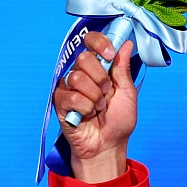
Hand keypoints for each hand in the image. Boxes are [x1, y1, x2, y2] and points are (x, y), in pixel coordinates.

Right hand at [54, 32, 137, 180]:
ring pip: (77, 78)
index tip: (109, 55)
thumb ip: (123, 68)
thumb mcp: (127, 93)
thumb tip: (126, 44)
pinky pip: (71, 97)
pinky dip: (85, 108)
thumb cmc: (119, 122)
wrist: (108, 145)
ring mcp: (69, 87)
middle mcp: (82, 73)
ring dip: (94, 97)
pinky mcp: (59, 102)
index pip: (91, 41)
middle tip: (106, 94)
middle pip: (83, 58)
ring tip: (98, 108)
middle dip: (100, 79)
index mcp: (98, 67)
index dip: (99, 43)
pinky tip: (87, 115)